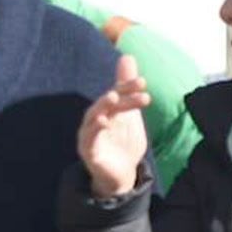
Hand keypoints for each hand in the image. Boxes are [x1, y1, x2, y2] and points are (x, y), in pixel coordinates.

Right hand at [78, 55, 150, 198]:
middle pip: (105, 103)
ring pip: (93, 117)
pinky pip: (89, 139)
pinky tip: (104, 122)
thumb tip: (127, 56)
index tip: (144, 82)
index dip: (128, 86)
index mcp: (106, 110)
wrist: (123, 175)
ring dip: (102, 106)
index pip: (116, 94)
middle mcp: (95, 120)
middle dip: (118, 94)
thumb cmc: (124, 143)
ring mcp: (90, 135)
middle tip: (134, 86)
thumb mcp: (130, 115)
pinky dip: (94, 130)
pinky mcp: (88, 151)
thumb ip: (128, 90)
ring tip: (113, 97)